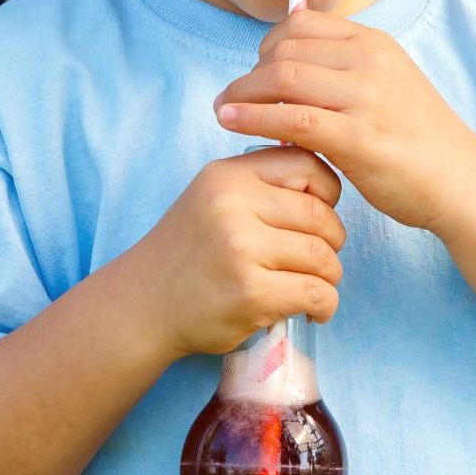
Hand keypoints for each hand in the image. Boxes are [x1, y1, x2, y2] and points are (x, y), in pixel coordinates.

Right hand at [139, 148, 345, 359]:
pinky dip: (324, 305)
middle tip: (317, 261)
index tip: (317, 217)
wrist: (143, 304)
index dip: (327, 192)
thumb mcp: (213, 197)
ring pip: (323, 257)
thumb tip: (326, 181)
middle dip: (332, 242)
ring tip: (311, 286)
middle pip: (321, 216)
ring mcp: (241, 250)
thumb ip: (260, 183)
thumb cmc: (189, 251)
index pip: (306, 164)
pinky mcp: (250, 293)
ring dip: (328, 277)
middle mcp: (232, 206)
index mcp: (228, 176)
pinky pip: (316, 293)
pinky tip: (312, 310)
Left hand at [213, 9, 473, 232]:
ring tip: (223, 111)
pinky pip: (291, 117)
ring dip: (242, 94)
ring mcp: (366, 97)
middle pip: (284, 50)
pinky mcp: (359, 137)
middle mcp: (370, 61)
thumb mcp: (385, 86)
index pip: (301, 24)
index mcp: (374, 43)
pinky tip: (232, 123)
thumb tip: (285, 71)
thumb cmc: (417, 140)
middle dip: (249, 74)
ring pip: (282, 78)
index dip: (266, 47)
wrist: (460, 181)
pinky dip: (253, 117)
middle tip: (232, 99)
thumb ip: (342, 73)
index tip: (256, 74)